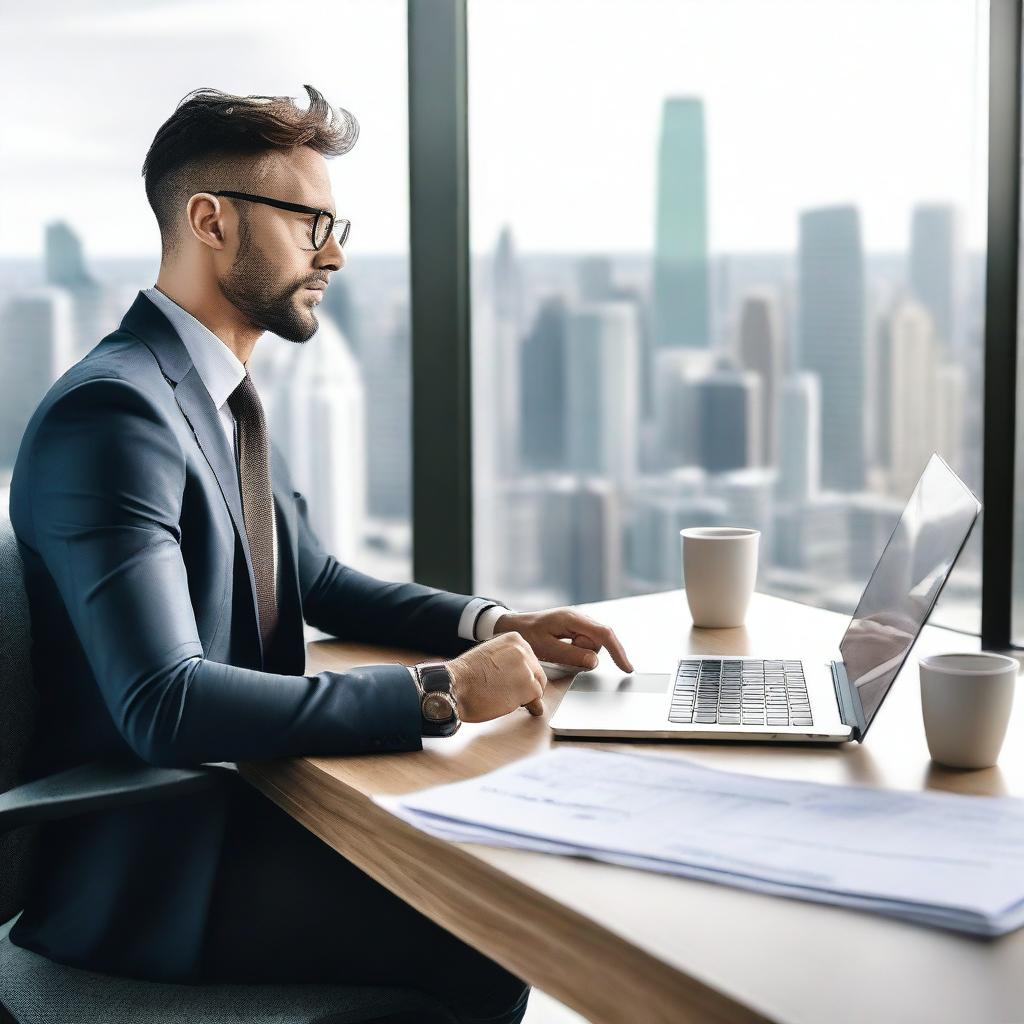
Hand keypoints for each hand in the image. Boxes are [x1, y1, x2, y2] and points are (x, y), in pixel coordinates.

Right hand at [445, 632, 547, 721]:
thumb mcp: (490, 655)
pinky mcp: (529, 688)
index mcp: (514, 639)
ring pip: (537, 687)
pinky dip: (526, 706)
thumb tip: (526, 677)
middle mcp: (524, 650)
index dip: (520, 673)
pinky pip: (536, 701)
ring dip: (525, 696)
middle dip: (526, 685)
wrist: (454, 686)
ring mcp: (528, 668)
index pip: (529, 659)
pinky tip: (507, 703)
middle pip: (537, 673)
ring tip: (504, 697)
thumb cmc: (466, 675)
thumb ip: (510, 660)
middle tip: (507, 691)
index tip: (509, 679)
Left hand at [492, 607, 633, 673]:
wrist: (512, 625)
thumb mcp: (546, 648)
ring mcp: (577, 621)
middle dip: (585, 653)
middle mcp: (578, 617)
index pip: (603, 634)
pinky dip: (578, 650)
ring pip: (592, 644)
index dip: (617, 651)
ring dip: (579, 653)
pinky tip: (562, 650)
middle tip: (560, 654)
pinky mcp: (575, 627)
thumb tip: (594, 661)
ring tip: (557, 650)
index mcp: (572, 618)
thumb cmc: (526, 635)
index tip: (626, 668)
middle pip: (598, 641)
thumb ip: (571, 655)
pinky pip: (585, 642)